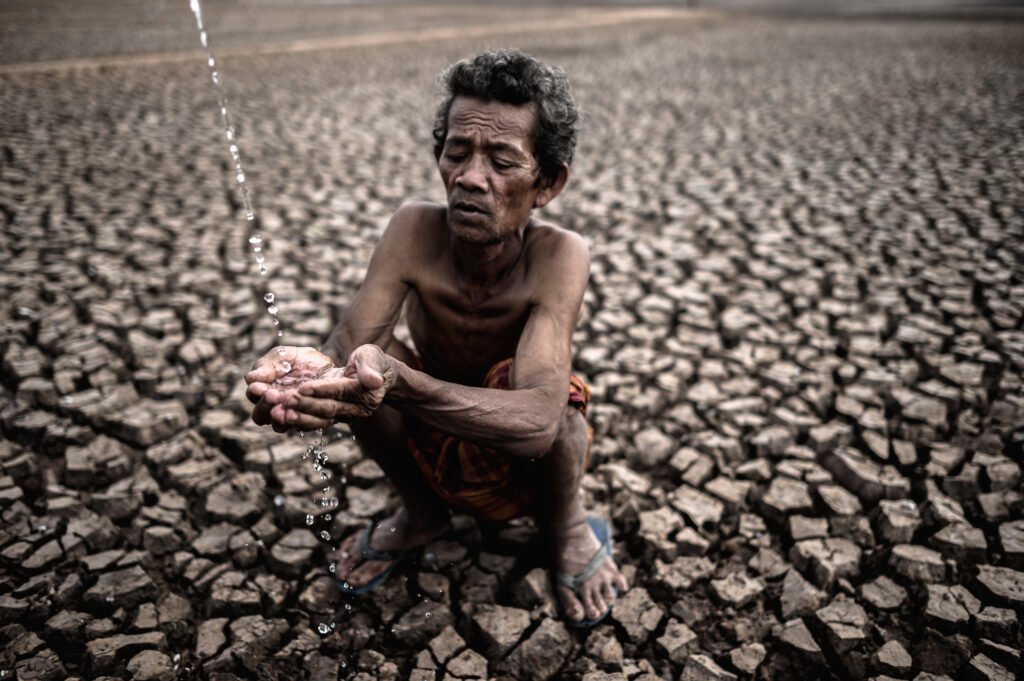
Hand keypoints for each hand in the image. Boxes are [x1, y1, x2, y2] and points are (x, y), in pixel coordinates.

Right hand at [245, 346, 333, 428]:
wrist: (326, 367)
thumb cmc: (300, 360)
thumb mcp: (282, 356)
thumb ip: (266, 366)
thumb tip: (251, 378)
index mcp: (263, 390)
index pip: (253, 395)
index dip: (255, 392)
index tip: (260, 387)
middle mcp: (273, 407)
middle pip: (260, 415)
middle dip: (265, 406)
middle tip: (273, 395)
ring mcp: (290, 415)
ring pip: (279, 426)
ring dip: (280, 418)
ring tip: (285, 407)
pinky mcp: (307, 420)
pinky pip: (303, 426)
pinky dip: (301, 421)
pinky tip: (303, 411)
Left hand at [269, 344, 396, 430]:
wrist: (377, 375)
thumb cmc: (372, 361)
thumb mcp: (373, 357)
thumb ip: (371, 367)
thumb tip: (375, 381)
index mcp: (364, 394)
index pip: (340, 391)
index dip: (322, 390)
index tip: (303, 387)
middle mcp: (354, 409)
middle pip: (327, 408)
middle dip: (304, 405)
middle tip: (284, 400)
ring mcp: (343, 415)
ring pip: (319, 419)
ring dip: (298, 417)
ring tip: (278, 412)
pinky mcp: (332, 417)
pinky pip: (314, 422)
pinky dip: (298, 420)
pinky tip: (281, 417)